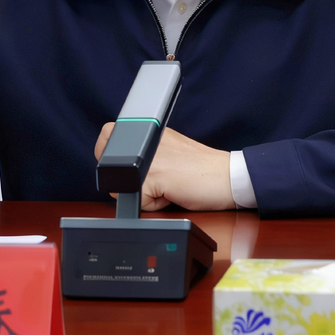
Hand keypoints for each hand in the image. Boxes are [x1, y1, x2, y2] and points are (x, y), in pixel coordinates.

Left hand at [94, 124, 235, 210]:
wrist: (227, 177)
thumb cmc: (201, 169)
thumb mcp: (168, 149)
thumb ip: (146, 152)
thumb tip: (121, 168)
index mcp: (149, 129)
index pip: (107, 137)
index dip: (112, 157)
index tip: (134, 165)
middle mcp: (146, 139)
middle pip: (107, 165)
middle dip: (124, 179)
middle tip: (153, 179)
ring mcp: (149, 157)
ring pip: (121, 186)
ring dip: (141, 193)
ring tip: (164, 186)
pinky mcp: (155, 177)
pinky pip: (139, 202)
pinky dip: (153, 205)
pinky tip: (171, 195)